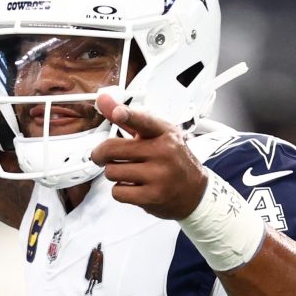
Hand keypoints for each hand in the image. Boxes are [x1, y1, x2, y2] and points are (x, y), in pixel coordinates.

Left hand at [89, 93, 207, 219]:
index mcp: (163, 133)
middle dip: (101, 154)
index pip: (144, 121)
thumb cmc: (171, 159)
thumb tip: (103, 99)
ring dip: (113, 173)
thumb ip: (127, 118)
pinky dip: (120, 191)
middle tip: (101, 157)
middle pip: (113, 150)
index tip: (118, 112)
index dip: (128, 115)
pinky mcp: (153, 196)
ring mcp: (159, 175)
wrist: (195, 191)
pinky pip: (118, 192)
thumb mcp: (154, 134)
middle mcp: (163, 152)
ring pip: (112, 172)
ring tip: (127, 173)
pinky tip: (133, 187)